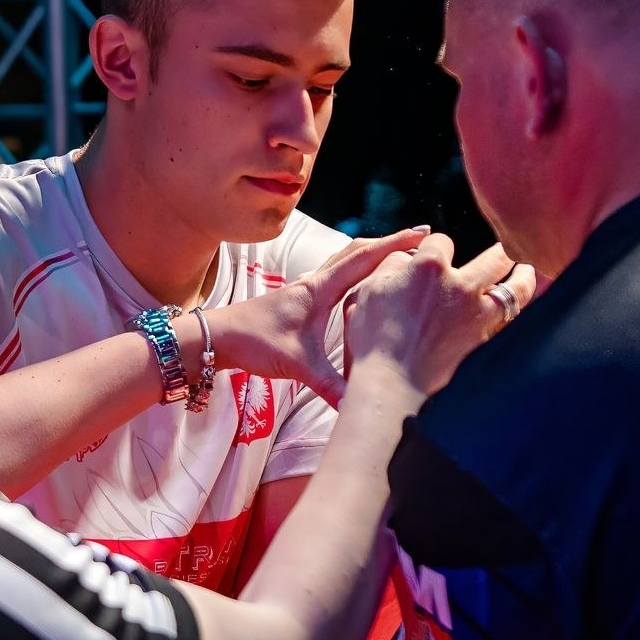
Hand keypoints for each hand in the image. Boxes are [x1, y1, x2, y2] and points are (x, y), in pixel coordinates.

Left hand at [199, 227, 430, 406]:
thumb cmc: (255, 343)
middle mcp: (314, 282)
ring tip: (398, 258)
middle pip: (357, 252)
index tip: (423, 233)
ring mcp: (305, 289)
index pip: (364, 258)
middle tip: (419, 240)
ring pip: (344, 262)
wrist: (217, 339)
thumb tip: (362, 405)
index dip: (395, 244)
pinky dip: (354, 272)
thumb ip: (333, 386)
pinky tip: (358, 285)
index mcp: (319, 289)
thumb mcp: (299, 366)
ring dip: (371, 256)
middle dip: (390, 244)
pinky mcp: (298, 300)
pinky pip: (334, 276)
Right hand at [346, 238, 534, 397]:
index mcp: (429, 267)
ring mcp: (477, 313)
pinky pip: (512, 320)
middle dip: (497, 253)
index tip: (433, 255)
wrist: (392, 381)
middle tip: (501, 252)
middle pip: (493, 258)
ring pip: (515, 288)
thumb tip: (408, 258)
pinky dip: (519, 310)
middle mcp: (460, 285)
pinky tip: (518, 306)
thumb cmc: (374, 336)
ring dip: (523, 276)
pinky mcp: (484, 339)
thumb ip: (391, 264)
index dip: (436, 247)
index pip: (442, 242)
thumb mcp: (368, 290)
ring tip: (526, 270)